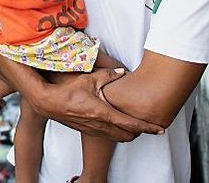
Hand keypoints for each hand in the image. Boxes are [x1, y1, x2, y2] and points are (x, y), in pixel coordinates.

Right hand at [25, 69, 164, 141]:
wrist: (49, 103)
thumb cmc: (68, 91)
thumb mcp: (89, 79)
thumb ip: (108, 75)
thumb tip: (122, 72)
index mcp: (104, 113)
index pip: (132, 124)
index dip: (148, 127)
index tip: (159, 129)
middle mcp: (101, 125)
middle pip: (128, 135)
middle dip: (140, 131)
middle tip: (147, 124)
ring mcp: (95, 130)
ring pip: (119, 137)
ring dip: (129, 133)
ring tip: (134, 124)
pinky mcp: (89, 131)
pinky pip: (109, 135)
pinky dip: (117, 132)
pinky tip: (116, 122)